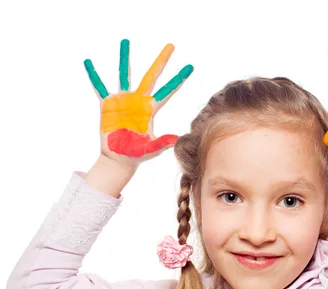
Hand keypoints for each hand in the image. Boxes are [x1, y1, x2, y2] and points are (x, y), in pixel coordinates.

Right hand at [84, 39, 193, 166]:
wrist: (119, 158)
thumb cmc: (137, 155)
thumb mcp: (151, 149)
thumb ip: (162, 142)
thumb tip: (177, 139)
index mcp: (151, 109)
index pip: (168, 91)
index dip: (179, 79)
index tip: (190, 67)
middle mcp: (139, 101)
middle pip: (152, 76)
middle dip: (161, 61)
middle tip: (172, 45)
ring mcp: (123, 101)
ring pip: (124, 74)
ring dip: (125, 59)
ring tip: (125, 41)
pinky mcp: (107, 104)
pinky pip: (99, 87)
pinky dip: (94, 75)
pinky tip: (88, 62)